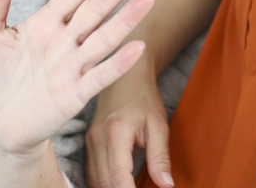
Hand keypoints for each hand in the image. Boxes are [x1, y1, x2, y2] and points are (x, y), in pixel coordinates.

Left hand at [0, 0, 154, 158]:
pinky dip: (118, 64)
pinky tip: (136, 47)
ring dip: (126, 19)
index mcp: (46, 21)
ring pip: (104, 38)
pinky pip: (99, 77)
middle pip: (95, 8)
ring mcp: (72, 67)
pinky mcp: (74, 95)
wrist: (1, 124)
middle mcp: (65, 40)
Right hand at [86, 66, 171, 187]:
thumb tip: (167, 185)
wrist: (125, 78)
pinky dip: (102, 183)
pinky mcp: (88, 142)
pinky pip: (91, 172)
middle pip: (104, 181)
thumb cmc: (144, 98)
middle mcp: (97, 138)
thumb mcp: (158, 126)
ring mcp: (90, 140)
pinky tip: (116, 185)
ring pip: (95, 179)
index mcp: (116, 133)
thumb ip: (160, 157)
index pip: (117, 176)